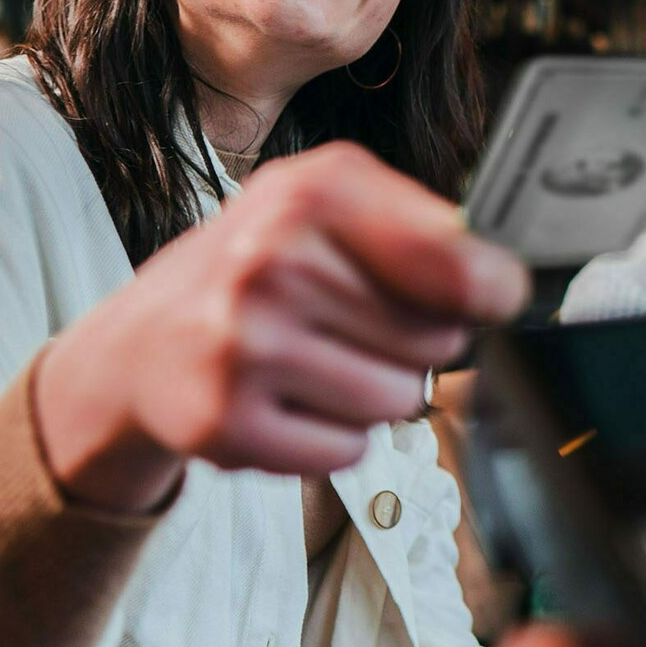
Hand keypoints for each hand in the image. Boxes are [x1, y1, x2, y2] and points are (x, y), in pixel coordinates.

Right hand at [36, 143, 527, 511]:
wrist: (140, 344)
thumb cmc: (256, 268)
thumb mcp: (325, 206)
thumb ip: (423, 227)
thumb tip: (505, 280)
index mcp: (312, 195)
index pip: (459, 265)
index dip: (490, 292)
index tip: (484, 296)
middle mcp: (272, 263)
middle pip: (439, 344)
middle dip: (412, 344)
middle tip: (349, 326)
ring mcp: (244, 346)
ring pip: (399, 402)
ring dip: (372, 394)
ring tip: (314, 363)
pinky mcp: (227, 422)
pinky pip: (349, 451)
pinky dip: (331, 437)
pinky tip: (287, 402)